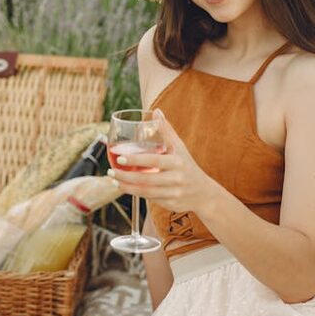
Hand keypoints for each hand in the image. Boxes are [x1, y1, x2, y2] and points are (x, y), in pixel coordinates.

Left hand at [107, 109, 224, 215]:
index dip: (136, 160)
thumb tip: (156, 111)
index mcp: (177, 162)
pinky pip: (150, 199)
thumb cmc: (187, 165)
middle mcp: (176, 178)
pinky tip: (124, 188)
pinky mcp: (170, 204)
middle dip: (125, 176)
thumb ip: (167, 131)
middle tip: (110, 171)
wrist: (204, 193)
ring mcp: (173, 193)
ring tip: (113, 180)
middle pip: (146, 179)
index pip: (153, 160)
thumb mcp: (179, 148)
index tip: (120, 158)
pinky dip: (135, 194)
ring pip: (146, 192)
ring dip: (127, 187)